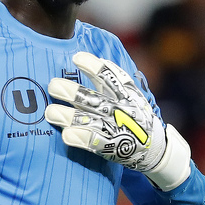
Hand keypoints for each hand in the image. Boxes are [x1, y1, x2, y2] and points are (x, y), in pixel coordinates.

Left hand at [45, 52, 190, 189]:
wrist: (153, 147)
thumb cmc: (135, 114)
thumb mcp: (131, 94)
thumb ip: (114, 79)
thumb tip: (90, 58)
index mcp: (125, 93)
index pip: (110, 75)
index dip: (93, 66)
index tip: (76, 58)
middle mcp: (120, 109)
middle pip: (93, 98)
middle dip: (72, 92)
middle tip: (53, 86)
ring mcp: (115, 128)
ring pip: (89, 120)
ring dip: (68, 116)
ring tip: (50, 112)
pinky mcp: (110, 147)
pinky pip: (93, 141)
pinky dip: (80, 138)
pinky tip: (66, 135)